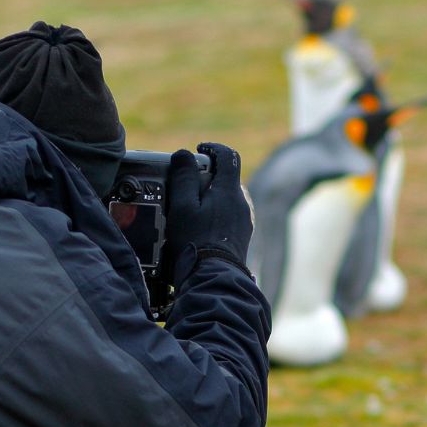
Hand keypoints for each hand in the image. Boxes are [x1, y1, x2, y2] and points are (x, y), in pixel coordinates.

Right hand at [165, 142, 252, 282]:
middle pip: (227, 178)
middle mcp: (242, 203)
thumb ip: (183, 177)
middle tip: (186, 185)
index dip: (212, 148)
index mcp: (230, 191)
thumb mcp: (182, 205)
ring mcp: (244, 221)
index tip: (198, 151)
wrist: (214, 277)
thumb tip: (184, 154)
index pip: (228, 156)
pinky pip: (229, 216)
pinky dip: (216, 214)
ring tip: (190, 210)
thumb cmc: (196, 241)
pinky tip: (200, 228)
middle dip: (207, 176)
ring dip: (211, 197)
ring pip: (227, 198)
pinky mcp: (242, 237)